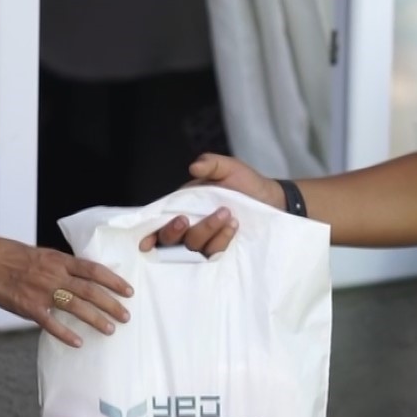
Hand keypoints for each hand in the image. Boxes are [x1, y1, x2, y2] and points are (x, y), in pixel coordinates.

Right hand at [0, 235, 132, 347]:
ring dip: (96, 319)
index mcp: (60, 260)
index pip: (94, 270)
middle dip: (112, 304)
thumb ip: (62, 266)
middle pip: (91, 291)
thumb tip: (82, 277)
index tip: (129, 291)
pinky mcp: (29, 307)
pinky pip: (51, 324)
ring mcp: (43, 292)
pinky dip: (66, 334)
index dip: (114, 281)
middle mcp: (56, 275)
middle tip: (126, 315)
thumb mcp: (43, 254)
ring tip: (110, 329)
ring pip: (77, 307)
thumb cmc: (12, 256)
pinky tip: (78, 342)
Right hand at [138, 154, 282, 255]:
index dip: (150, 233)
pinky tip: (233, 226)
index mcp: (183, 205)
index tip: (145, 242)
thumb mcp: (228, 167)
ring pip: (193, 245)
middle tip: (185, 220)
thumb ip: (211, 164)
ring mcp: (204, 238)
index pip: (160, 221)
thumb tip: (193, 168)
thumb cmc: (244, 181)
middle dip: (174, 231)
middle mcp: (190, 224)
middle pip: (171, 239)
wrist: (270, 198)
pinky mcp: (219, 248)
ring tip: (228, 215)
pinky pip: (213, 252)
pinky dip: (221, 240)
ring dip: (207, 231)